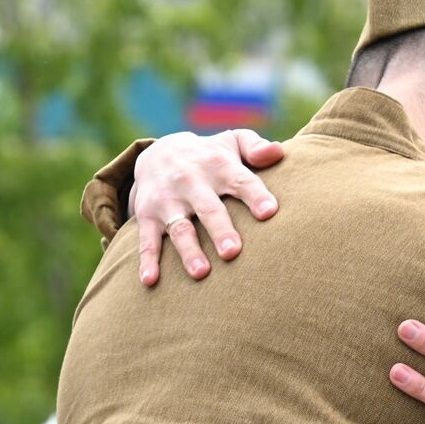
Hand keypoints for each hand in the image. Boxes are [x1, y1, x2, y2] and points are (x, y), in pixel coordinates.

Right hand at [133, 129, 284, 284]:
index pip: (240, 180)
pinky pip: (146, 240)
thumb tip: (277, 152)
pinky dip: (147, 260)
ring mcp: (168, 201)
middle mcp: (191, 182)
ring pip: (179, 228)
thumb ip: (256, 147)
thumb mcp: (232, 143)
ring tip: (201, 273)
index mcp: (218, 165)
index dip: (255, 195)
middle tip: (233, 252)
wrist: (158, 152)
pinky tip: (150, 280)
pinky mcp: (147, 215)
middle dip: (220, 230)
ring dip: (189, 251)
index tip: (269, 212)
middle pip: (208, 208)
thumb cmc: (210, 156)